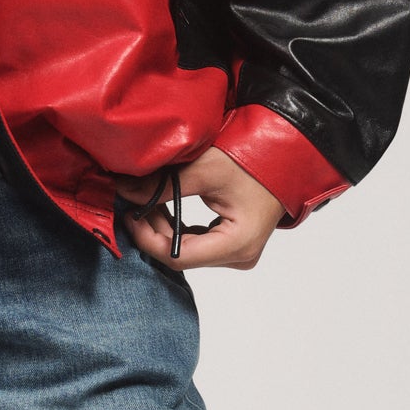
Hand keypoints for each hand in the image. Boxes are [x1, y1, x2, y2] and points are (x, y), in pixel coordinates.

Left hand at [120, 147, 286, 271]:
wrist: (284, 153)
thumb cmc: (254, 160)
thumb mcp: (204, 169)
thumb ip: (162, 185)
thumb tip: (125, 190)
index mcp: (237, 245)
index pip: (178, 256)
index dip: (148, 238)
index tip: (130, 215)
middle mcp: (240, 256)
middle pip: (181, 255)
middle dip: (153, 230)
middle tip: (134, 203)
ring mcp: (239, 252)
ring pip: (186, 250)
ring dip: (163, 227)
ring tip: (148, 201)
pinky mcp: (235, 243)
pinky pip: (197, 243)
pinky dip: (177, 227)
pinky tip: (164, 207)